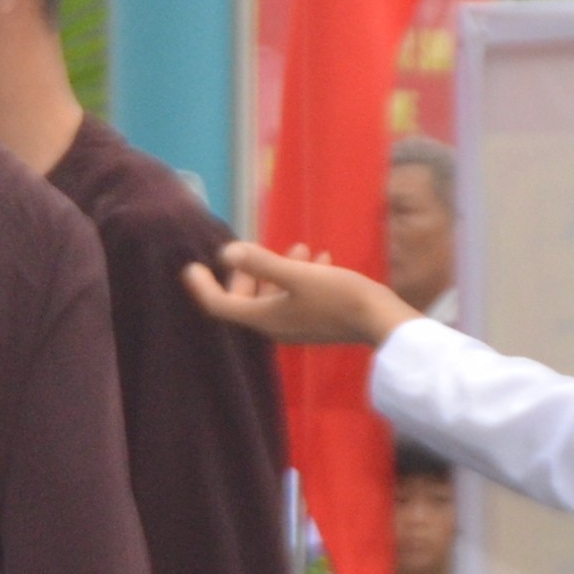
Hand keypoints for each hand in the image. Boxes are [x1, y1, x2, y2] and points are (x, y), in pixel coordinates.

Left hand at [181, 239, 417, 346]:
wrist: (382, 321)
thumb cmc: (340, 297)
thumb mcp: (298, 275)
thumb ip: (263, 263)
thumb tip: (227, 252)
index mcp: (264, 318)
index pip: (219, 305)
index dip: (201, 286)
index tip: (190, 266)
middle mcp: (276, 326)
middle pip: (246, 300)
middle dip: (246, 272)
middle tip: (252, 249)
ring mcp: (298, 326)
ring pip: (275, 296)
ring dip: (278, 270)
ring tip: (298, 246)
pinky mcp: (318, 321)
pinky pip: (298, 297)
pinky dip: (300, 277)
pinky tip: (320, 259)